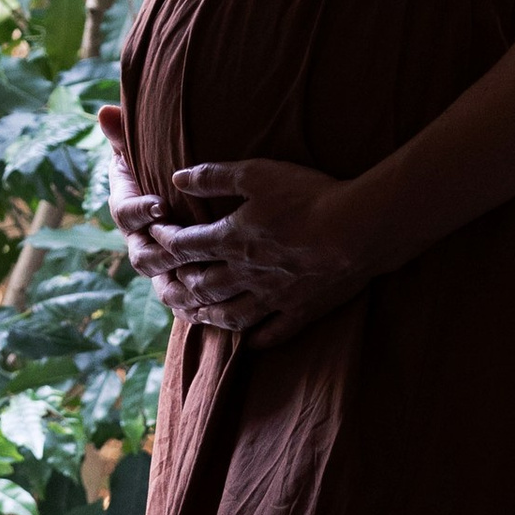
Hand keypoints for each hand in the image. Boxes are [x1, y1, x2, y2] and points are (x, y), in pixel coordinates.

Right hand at [97, 104, 216, 310]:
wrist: (187, 198)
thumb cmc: (163, 167)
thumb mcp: (144, 149)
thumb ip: (124, 135)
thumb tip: (104, 112)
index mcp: (129, 210)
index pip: (125, 213)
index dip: (140, 212)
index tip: (160, 205)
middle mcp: (140, 242)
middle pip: (142, 256)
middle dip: (163, 252)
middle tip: (185, 244)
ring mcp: (161, 267)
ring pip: (162, 287)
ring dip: (178, 287)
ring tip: (200, 282)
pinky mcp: (182, 284)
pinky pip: (184, 304)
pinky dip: (194, 309)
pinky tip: (212, 309)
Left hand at [142, 155, 383, 345]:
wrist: (358, 228)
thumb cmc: (308, 196)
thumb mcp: (256, 173)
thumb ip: (214, 176)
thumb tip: (176, 177)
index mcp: (230, 240)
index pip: (183, 247)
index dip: (164, 241)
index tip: (156, 235)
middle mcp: (245, 274)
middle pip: (201, 286)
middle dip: (180, 283)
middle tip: (169, 281)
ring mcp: (274, 296)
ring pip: (230, 315)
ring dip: (208, 315)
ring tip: (197, 315)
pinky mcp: (302, 310)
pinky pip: (273, 332)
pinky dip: (258, 338)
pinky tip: (251, 341)